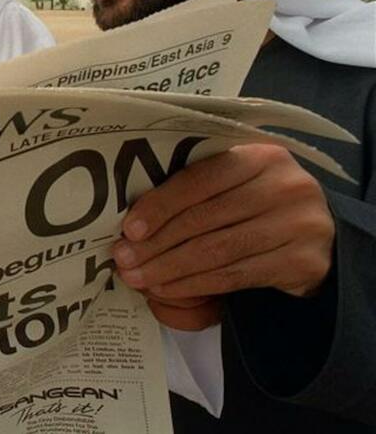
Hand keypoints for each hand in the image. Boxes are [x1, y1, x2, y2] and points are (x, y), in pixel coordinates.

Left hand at [113, 143, 333, 328]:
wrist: (318, 238)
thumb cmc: (258, 206)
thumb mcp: (235, 184)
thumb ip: (196, 190)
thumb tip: (133, 222)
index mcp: (260, 155)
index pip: (199, 180)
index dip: (160, 205)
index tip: (129, 229)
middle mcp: (285, 185)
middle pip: (205, 218)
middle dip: (157, 243)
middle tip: (124, 259)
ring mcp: (299, 224)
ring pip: (217, 250)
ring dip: (170, 268)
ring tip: (138, 278)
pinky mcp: (302, 262)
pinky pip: (235, 276)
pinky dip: (195, 284)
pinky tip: (167, 288)